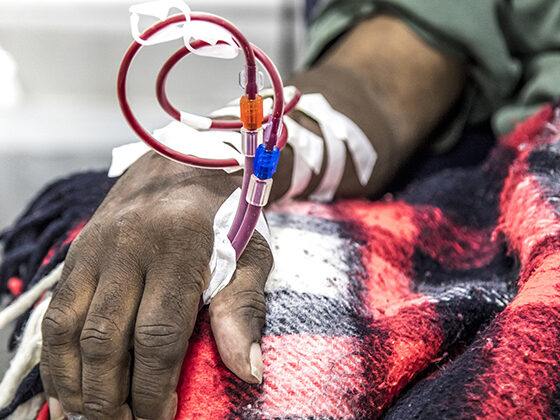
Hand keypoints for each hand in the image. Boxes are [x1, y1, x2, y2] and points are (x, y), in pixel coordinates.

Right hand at [40, 152, 272, 418]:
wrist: (186, 165)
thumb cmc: (228, 217)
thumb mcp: (250, 257)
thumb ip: (245, 310)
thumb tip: (249, 372)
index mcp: (178, 248)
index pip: (158, 334)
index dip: (154, 387)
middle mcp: (128, 247)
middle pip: (106, 339)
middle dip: (112, 396)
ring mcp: (96, 249)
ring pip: (69, 330)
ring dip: (76, 384)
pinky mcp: (78, 252)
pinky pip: (55, 312)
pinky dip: (55, 357)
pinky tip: (64, 390)